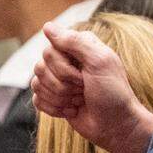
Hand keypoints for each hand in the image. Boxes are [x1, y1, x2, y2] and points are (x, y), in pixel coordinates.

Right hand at [31, 21, 152, 152]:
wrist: (116, 125)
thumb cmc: (113, 93)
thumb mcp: (100, 62)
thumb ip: (74, 41)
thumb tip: (46, 27)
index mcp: (77, 46)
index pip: (50, 49)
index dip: (64, 68)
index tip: (84, 77)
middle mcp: (65, 60)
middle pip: (40, 67)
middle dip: (63, 85)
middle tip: (84, 90)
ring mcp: (58, 80)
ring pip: (36, 84)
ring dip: (60, 98)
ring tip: (79, 101)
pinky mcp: (53, 98)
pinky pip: (37, 100)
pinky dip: (54, 109)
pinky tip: (72, 110)